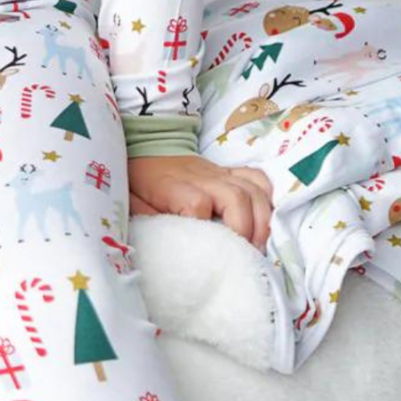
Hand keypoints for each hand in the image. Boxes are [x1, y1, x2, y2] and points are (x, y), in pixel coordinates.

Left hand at [127, 154, 274, 253]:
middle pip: (235, 196)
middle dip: (245, 228)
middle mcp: (200, 177)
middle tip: (244, 255)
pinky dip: (267, 196)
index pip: (196, 202)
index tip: (205, 248)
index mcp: (172, 186)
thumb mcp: (132, 202)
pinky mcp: (228, 172)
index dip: (203, 225)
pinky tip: (266, 219)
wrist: (145, 146)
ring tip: (258, 245)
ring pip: (252, 188)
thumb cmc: (139, 180)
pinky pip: (256, 177)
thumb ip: (146, 223)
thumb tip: (157, 250)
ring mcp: (218, 173)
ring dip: (262, 219)